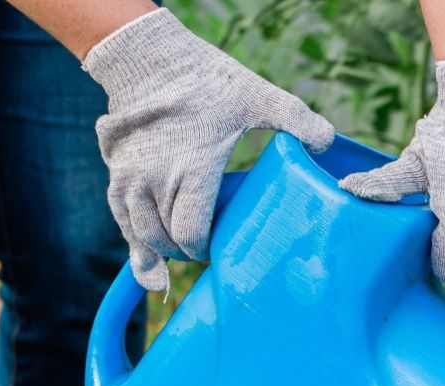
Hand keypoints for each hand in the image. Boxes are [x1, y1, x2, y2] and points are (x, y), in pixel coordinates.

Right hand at [83, 9, 334, 289]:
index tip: (222, 250)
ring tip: (180, 264)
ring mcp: (130, 178)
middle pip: (168, 239)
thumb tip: (328, 145)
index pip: (193, 233)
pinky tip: (146, 271)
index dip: (206, 249)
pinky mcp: (117, 172)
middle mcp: (155, 179)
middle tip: (210, 253)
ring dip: (162, 251)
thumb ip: (297, 121)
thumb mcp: (257, 97)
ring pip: (141, 234)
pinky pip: (122, 219)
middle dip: (188, 252)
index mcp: (192, 170)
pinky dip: (135, 244)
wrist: (148, 56)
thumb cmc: (206, 80)